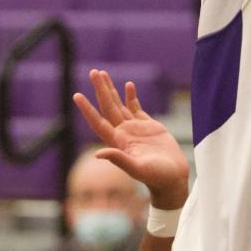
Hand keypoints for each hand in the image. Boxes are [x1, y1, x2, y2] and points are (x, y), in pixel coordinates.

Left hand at [74, 69, 188, 210]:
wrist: (173, 178)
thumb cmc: (156, 177)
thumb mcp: (137, 169)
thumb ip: (120, 160)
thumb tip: (98, 154)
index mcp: (118, 142)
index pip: (98, 121)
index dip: (87, 109)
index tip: (77, 95)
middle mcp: (123, 132)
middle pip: (107, 106)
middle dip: (100, 89)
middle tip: (93, 71)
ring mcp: (135, 128)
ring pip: (119, 104)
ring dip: (111, 89)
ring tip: (103, 74)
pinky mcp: (148, 126)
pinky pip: (136, 107)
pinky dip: (131, 96)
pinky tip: (128, 85)